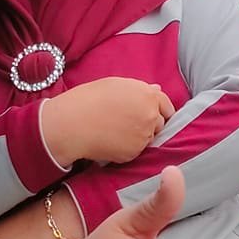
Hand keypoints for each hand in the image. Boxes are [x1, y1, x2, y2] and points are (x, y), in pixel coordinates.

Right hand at [40, 77, 175, 165]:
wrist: (71, 124)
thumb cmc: (88, 100)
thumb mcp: (115, 85)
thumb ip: (139, 89)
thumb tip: (156, 90)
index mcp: (147, 95)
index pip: (166, 105)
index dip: (159, 110)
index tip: (152, 113)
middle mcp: (150, 116)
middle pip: (159, 123)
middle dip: (149, 124)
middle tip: (128, 122)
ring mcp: (143, 136)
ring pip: (148, 139)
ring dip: (139, 137)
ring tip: (117, 131)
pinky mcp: (134, 153)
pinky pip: (136, 151)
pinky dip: (128, 148)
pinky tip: (112, 140)